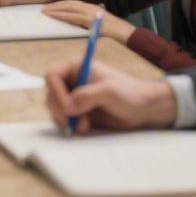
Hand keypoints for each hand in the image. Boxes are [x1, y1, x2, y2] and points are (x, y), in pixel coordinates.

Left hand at [41, 0, 135, 43]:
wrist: (129, 36)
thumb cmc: (117, 35)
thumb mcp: (100, 26)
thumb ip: (89, 24)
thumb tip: (78, 27)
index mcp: (93, 8)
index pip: (73, 3)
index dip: (61, 4)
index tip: (50, 7)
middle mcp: (91, 7)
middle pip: (69, 3)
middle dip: (55, 5)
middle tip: (43, 9)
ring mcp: (91, 12)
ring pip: (68, 8)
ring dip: (55, 9)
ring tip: (44, 12)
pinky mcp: (91, 20)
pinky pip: (72, 16)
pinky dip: (61, 15)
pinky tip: (53, 16)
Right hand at [44, 59, 176, 133]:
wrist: (145, 109)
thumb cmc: (130, 93)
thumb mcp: (109, 91)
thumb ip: (87, 96)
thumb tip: (67, 107)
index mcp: (76, 68)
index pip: (52, 76)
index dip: (55, 92)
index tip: (68, 107)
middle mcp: (72, 82)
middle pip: (50, 95)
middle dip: (59, 110)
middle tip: (71, 121)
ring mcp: (74, 98)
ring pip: (56, 109)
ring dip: (65, 120)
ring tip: (83, 125)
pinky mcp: (79, 113)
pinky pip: (65, 120)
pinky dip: (71, 126)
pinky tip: (84, 128)